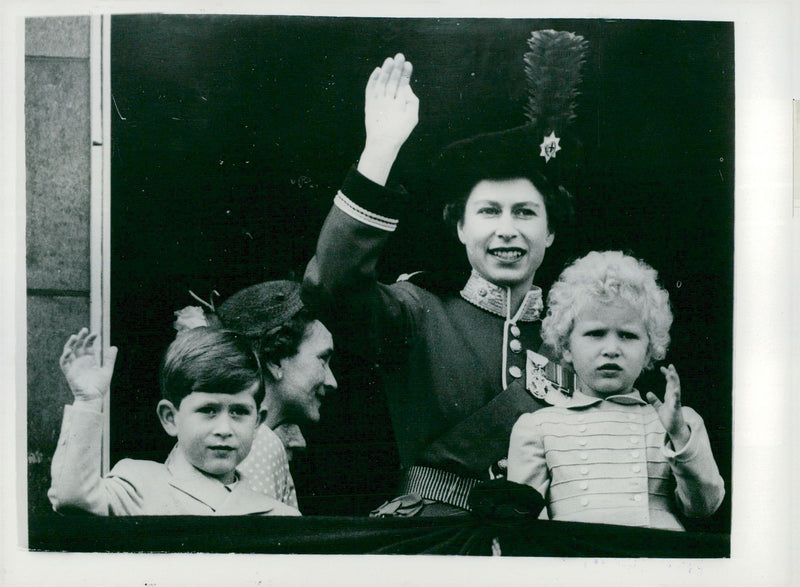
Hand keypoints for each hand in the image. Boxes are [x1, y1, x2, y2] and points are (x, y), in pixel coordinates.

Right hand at [60, 328, 117, 403]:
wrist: (93, 398)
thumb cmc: (99, 386)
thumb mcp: (107, 370)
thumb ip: (109, 359)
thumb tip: (114, 347)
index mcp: (89, 360)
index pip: (87, 346)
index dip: (90, 339)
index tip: (95, 333)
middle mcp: (80, 361)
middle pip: (78, 346)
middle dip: (80, 337)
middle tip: (84, 329)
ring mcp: (74, 366)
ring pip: (68, 352)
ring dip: (70, 344)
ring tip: (74, 336)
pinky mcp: (69, 373)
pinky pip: (64, 363)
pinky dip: (65, 356)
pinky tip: (69, 351)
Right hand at [358, 53, 418, 185]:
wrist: (384, 143)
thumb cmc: (399, 132)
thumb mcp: (412, 116)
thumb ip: (412, 100)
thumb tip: (406, 87)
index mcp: (400, 102)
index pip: (403, 84)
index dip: (406, 73)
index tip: (408, 64)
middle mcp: (390, 99)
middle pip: (393, 80)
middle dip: (397, 68)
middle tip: (399, 56)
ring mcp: (380, 101)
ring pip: (383, 82)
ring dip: (386, 71)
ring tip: (390, 60)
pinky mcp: (370, 104)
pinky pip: (371, 89)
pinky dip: (373, 80)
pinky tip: (378, 70)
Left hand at [646, 364, 689, 449]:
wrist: (675, 430)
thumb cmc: (669, 419)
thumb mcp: (659, 408)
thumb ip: (655, 401)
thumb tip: (648, 393)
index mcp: (670, 397)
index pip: (669, 383)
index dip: (667, 375)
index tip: (662, 367)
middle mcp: (674, 398)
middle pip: (674, 384)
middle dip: (672, 374)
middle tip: (670, 365)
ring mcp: (675, 403)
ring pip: (676, 390)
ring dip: (674, 382)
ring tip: (672, 373)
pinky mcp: (675, 409)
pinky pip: (676, 401)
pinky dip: (675, 395)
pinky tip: (674, 390)